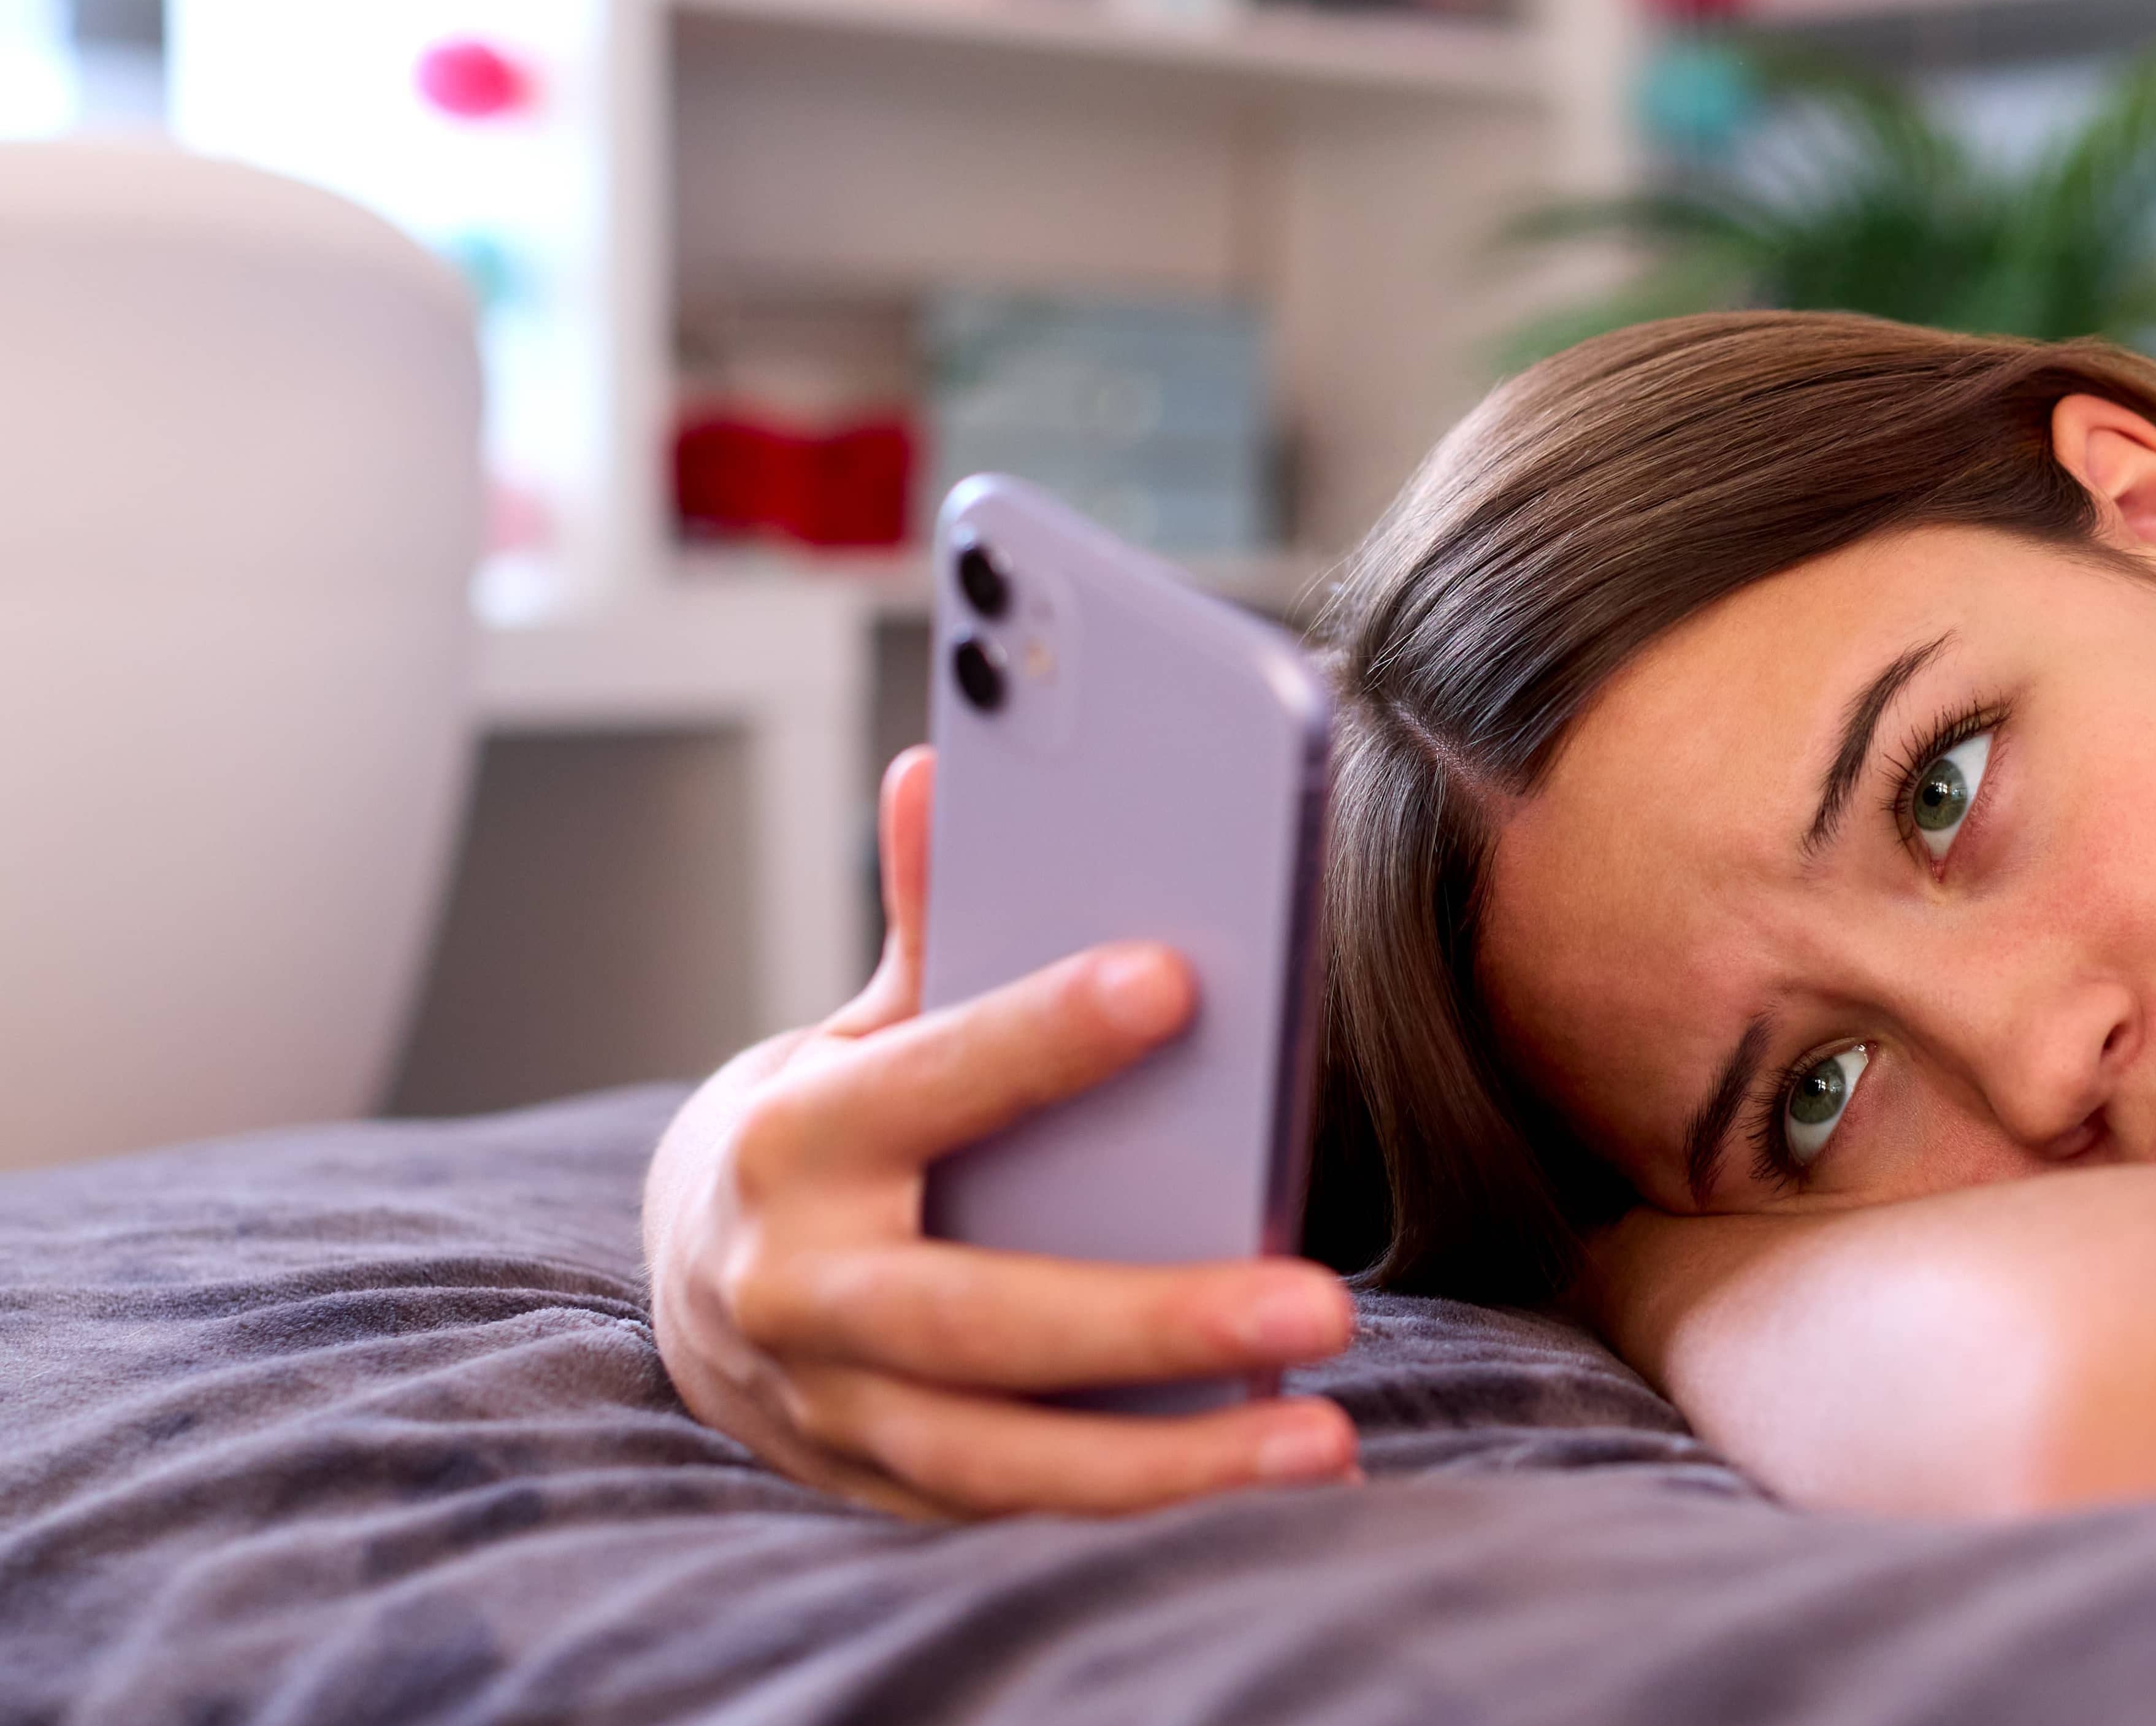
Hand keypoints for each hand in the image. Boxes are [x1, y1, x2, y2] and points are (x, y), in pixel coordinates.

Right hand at [641, 746, 1360, 1517]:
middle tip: (1320, 1305)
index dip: (1043, 1032)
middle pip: (982, 1321)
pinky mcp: (885, 1494)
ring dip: (1171, 1461)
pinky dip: (1142, 1510)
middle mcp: (801, 1294)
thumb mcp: (856, 1025)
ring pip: (1005, 1461)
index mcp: (797, 1145)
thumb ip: (928, 921)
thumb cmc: (826, 1132)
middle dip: (1152, 1320)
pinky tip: (1271, 1483)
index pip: (932, 1082)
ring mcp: (837, 1413)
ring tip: (1323, 1435)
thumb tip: (939, 768)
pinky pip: (1019, 1517)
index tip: (1176, 979)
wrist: (702, 1285)